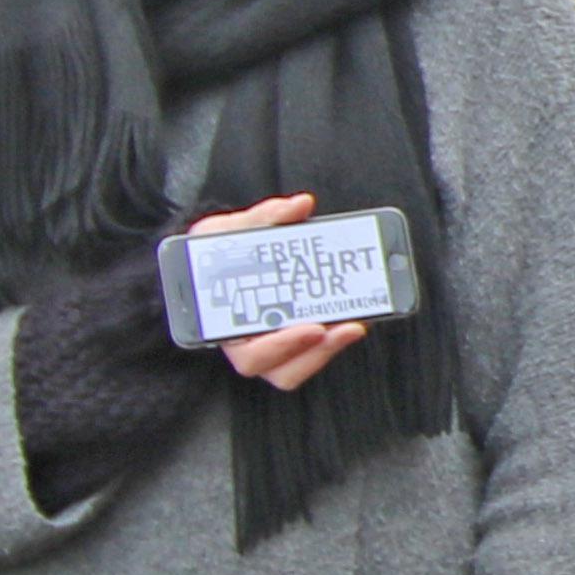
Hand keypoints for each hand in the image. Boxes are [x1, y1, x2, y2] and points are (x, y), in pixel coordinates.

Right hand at [190, 195, 367, 393]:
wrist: (214, 257)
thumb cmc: (214, 253)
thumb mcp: (225, 231)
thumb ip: (262, 218)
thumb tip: (300, 205)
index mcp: (225, 328)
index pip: (253, 356)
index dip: (284, 347)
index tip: (314, 328)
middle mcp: (251, 345)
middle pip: (286, 370)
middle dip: (320, 350)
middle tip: (350, 325)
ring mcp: (275, 346)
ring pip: (305, 364)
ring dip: (333, 347)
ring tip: (360, 318)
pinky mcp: (296, 338)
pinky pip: (317, 348)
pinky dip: (336, 334)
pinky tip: (357, 309)